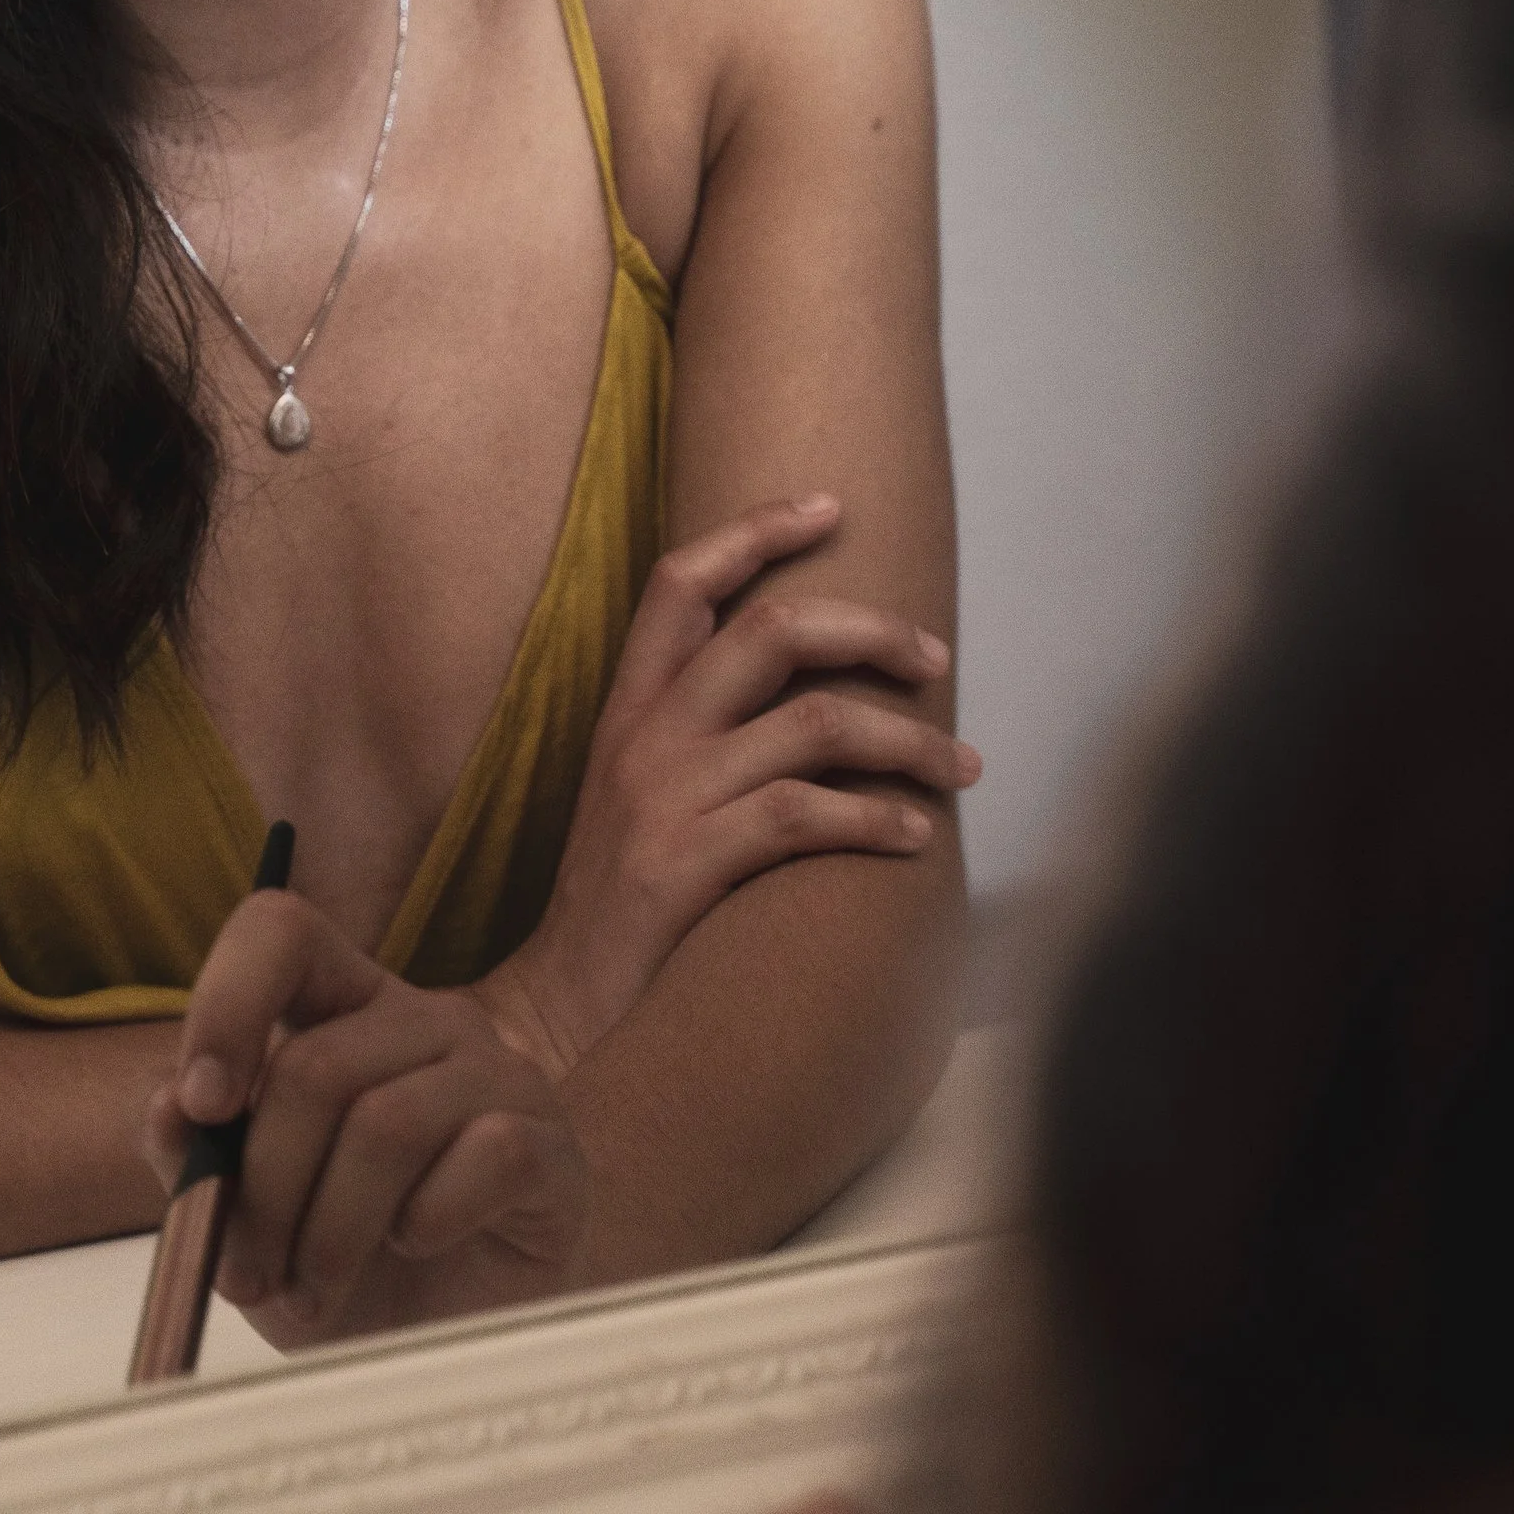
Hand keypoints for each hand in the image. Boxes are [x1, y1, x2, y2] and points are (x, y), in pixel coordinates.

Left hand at [148, 890, 591, 1346]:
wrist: (451, 1346)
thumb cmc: (349, 1268)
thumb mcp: (246, 1225)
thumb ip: (198, 1161)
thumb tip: (168, 1109)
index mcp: (342, 1010)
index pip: (281, 932)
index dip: (229, 1002)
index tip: (202, 1107)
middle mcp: (423, 1022)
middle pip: (318, 1067)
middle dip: (263, 1190)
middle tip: (246, 1277)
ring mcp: (498, 1075)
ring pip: (388, 1124)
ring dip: (329, 1233)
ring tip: (311, 1295)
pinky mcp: (551, 1143)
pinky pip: (482, 1159)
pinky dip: (428, 1223)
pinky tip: (418, 1248)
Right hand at [484, 495, 979, 1073]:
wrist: (553, 1008)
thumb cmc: (619, 906)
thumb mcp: (639, 797)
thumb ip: (698, 738)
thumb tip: (812, 697)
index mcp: (626, 709)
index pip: (681, 582)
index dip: (755, 529)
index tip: (831, 504)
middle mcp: (642, 737)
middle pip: (770, 632)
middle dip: (872, 631)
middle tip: (935, 655)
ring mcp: (662, 798)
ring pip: (816, 724)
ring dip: (908, 738)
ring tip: (960, 766)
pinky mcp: (685, 865)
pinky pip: (806, 815)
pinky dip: (879, 820)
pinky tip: (916, 837)